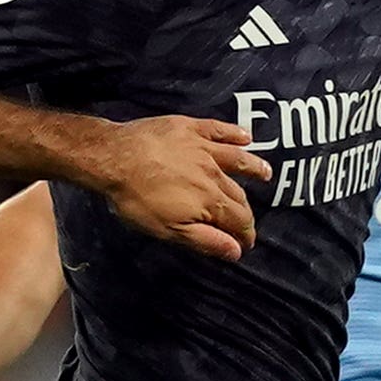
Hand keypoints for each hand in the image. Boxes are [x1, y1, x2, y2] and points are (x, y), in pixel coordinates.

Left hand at [78, 114, 267, 258]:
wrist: (114, 157)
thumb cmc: (136, 198)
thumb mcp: (169, 229)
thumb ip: (205, 240)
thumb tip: (236, 252)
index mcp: (210, 201)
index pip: (239, 221)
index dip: (245, 235)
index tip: (247, 243)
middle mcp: (214, 174)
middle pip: (239, 195)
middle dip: (246, 211)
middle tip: (248, 220)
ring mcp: (204, 148)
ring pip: (238, 159)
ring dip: (254, 167)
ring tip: (266, 173)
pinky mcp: (191, 128)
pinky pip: (220, 130)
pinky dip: (235, 133)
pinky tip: (246, 136)